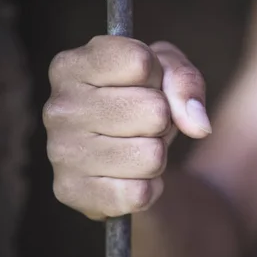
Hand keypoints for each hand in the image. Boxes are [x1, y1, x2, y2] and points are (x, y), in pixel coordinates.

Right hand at [43, 36, 210, 219]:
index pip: (141, 62)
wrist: (119, 157)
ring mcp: (60, 152)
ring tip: (136, 147)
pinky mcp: (72, 192)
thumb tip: (197, 126)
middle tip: (144, 124)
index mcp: (72, 66)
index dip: (159, 76)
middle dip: (163, 120)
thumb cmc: (140, 101)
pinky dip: (149, 188)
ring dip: (158, 155)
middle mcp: (58, 107)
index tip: (146, 83)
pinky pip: (140, 194)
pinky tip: (130, 176)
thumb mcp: (165, 72)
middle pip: (154, 111)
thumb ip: (185, 81)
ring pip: (152, 156)